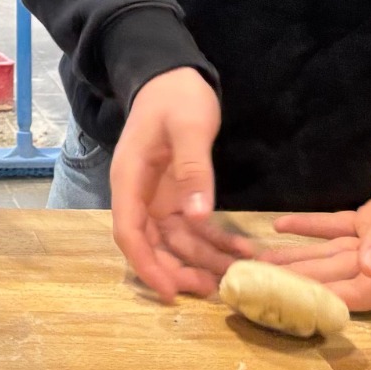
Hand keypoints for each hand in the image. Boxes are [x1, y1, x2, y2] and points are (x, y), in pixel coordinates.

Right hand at [110, 66, 250, 300]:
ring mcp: (158, 197)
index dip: (147, 266)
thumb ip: (193, 169)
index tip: (171, 292)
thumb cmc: (176, 98)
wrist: (173, 77)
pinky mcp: (176, 196)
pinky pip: (193, 228)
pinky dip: (214, 242)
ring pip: (176, 242)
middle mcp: (140, 194)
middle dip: (178, 270)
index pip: (130, 233)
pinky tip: (241, 251)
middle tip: (212, 288)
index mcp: (130, 179)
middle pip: (151, 245)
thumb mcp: (189, 127)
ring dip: (202, 260)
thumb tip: (198, 216)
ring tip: (236, 275)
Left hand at [262, 135, 370, 310]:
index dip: (331, 295)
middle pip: (344, 275)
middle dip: (303, 278)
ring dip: (300, 255)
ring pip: (335, 254)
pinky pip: (336, 228)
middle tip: (262, 281)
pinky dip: (310, 227)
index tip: (294, 299)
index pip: (367, 290)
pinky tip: (280, 226)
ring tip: (261, 261)